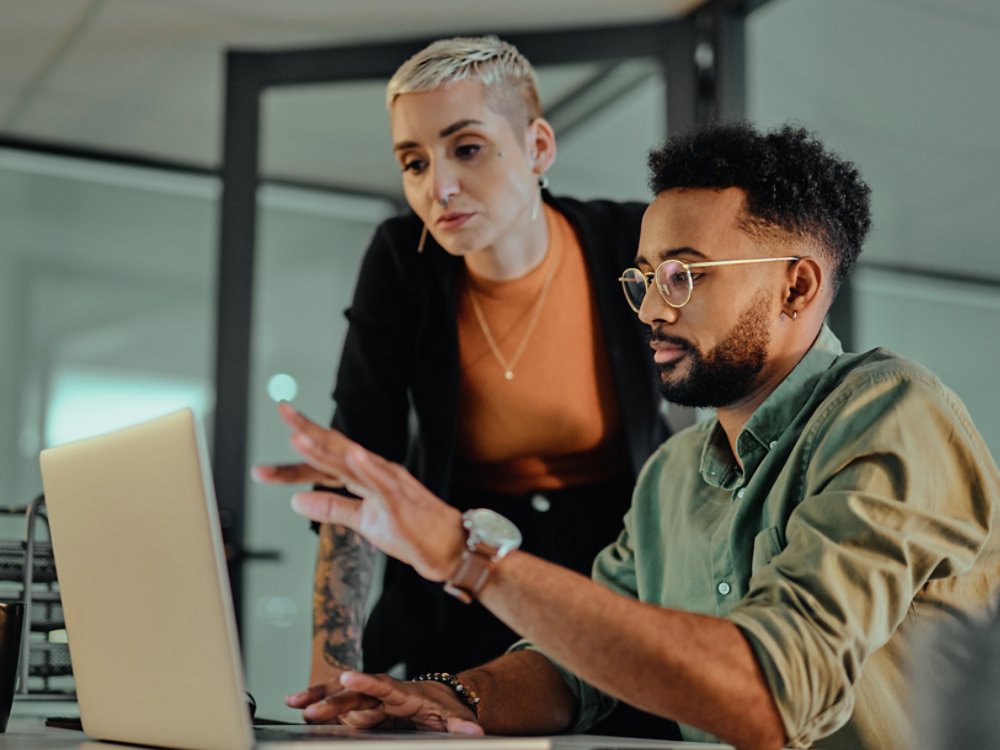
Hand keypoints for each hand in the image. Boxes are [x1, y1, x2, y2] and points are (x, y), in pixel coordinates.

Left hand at [253, 402, 464, 581]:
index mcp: (367, 474)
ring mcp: (389, 484)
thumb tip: (295, 500)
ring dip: (327, 450)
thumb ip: (331, 507)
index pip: (330, 454)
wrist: (450, 547)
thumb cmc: (411, 532)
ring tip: (299, 437)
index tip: (281, 422)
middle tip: (282, 410)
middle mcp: (376, 471)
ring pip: (353, 463)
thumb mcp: (363, 521)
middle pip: (337, 448)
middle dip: (308, 430)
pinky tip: (353, 456)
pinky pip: (382, 483)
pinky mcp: (400, 502)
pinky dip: (368, 468)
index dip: (304, 441)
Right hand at [286, 671, 482, 734]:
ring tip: (293, 701)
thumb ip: (461, 725)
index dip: (366, 682)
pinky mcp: (361, 705)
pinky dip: (318, 702)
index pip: (383, 685)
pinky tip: (296, 704)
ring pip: (341, 695)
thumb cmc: (444, 707)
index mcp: (403, 693)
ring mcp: (369, 697)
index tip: (349, 678)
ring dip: (317, 697)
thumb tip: (475, 732)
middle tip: (310, 709)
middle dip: (333, 700)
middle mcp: (382, 691)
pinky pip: (337, 703)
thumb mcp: (454, 717)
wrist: (438, 698)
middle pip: (355, 694)